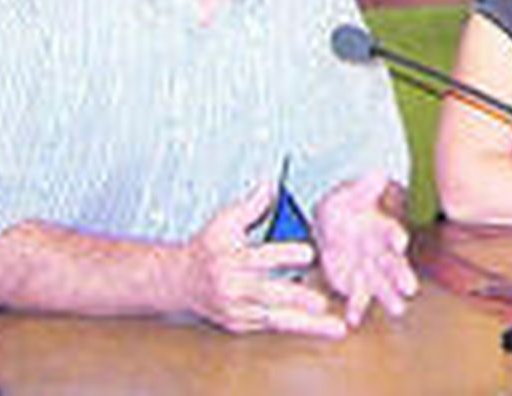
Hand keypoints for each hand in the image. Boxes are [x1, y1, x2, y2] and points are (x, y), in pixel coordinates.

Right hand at [180, 180, 345, 337]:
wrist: (178, 282)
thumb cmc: (207, 248)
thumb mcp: (223, 222)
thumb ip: (251, 205)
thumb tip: (271, 184)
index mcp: (230, 259)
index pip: (260, 257)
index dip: (285, 254)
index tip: (309, 253)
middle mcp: (232, 287)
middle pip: (267, 294)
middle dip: (296, 298)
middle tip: (322, 301)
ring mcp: (235, 309)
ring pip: (273, 319)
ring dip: (305, 324)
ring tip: (333, 326)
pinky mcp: (239, 324)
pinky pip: (269, 326)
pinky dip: (294, 325)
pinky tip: (318, 326)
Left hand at [313, 172, 417, 326]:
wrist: (331, 224)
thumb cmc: (345, 205)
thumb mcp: (349, 193)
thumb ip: (364, 187)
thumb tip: (379, 172)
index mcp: (381, 228)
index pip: (391, 232)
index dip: (395, 237)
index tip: (399, 243)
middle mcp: (379, 252)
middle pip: (393, 264)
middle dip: (400, 276)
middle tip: (410, 288)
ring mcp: (368, 269)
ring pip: (381, 284)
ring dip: (388, 297)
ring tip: (398, 309)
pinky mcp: (354, 283)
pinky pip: (357, 297)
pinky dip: (356, 308)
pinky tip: (353, 320)